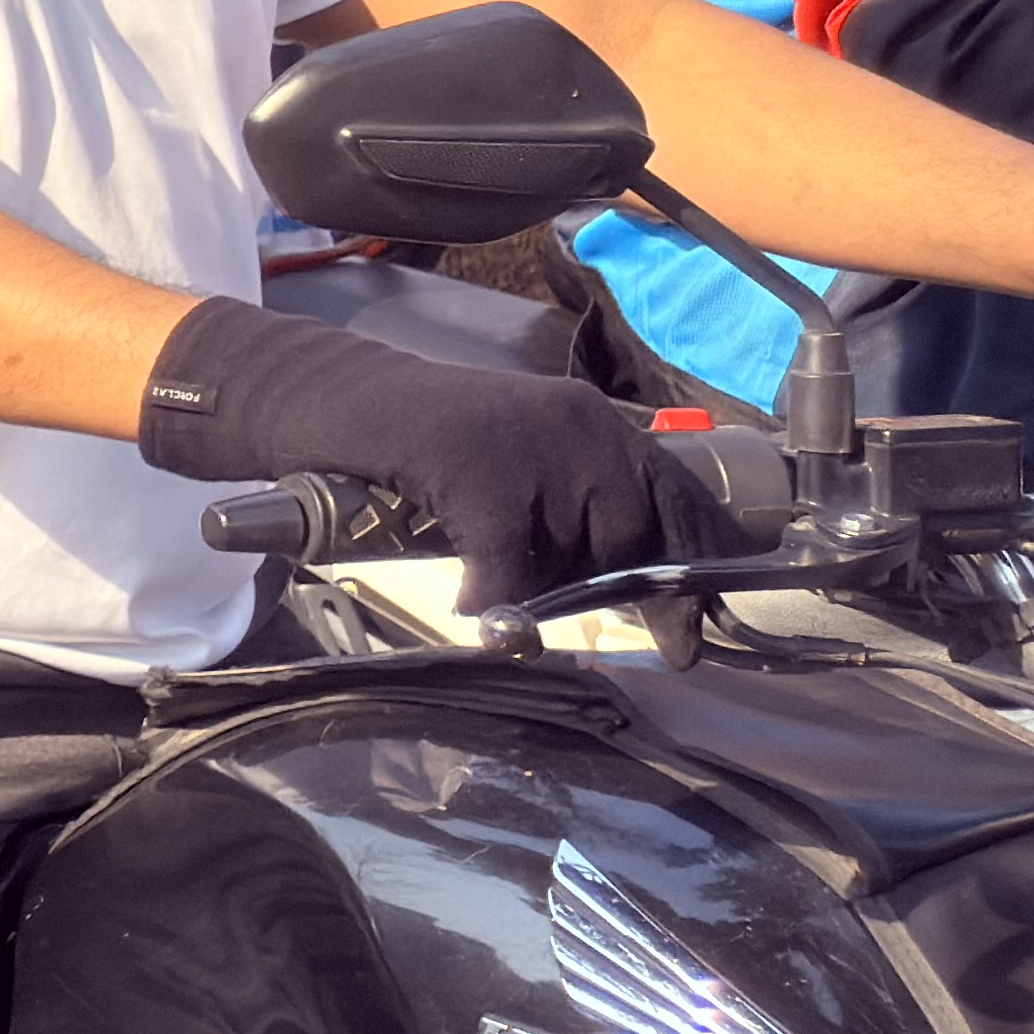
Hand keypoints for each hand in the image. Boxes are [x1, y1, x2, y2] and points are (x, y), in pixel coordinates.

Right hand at [144, 296, 729, 607]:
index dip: (694, 566)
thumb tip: (627, 587)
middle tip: (592, 618)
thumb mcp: (520, 458)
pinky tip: (470, 603)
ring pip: (571, 553)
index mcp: (594, 419)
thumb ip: (573, 504)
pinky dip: (493, 596)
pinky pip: (510, 566)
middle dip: (619, 586)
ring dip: (539, 587)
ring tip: (497, 584)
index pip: (676, 495)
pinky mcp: (481, 474)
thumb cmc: (422, 439)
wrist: (338, 399)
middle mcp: (579, 424)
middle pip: (631, 531)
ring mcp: (530, 447)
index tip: (694, 633)